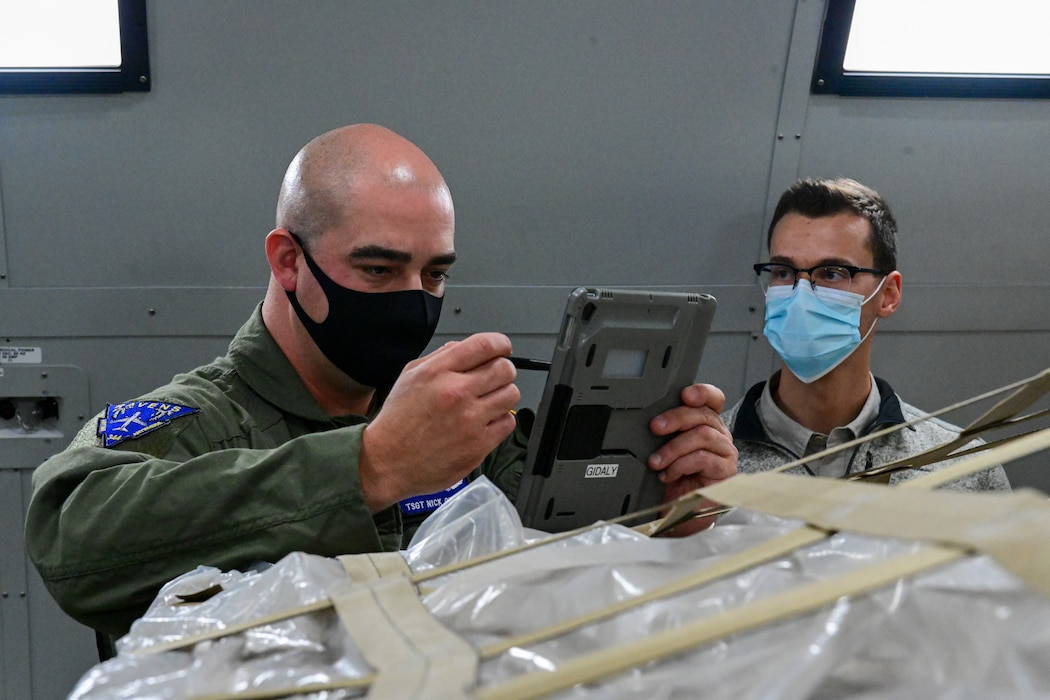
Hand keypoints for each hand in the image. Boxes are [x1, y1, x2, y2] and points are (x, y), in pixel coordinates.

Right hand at [359, 332, 519, 511]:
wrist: (387, 462)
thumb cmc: (398, 421)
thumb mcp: (410, 376)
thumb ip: (440, 357)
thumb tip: (465, 347)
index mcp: (438, 372)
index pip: (486, 345)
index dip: (501, 343)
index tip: (502, 349)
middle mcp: (456, 392)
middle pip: (505, 369)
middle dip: (503, 370)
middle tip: (494, 379)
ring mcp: (469, 420)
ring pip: (511, 394)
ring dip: (502, 395)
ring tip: (487, 403)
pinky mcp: (478, 444)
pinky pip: (507, 422)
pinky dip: (499, 421)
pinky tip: (483, 423)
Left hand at [647, 383, 736, 535]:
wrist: (675, 512)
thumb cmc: (671, 480)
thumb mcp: (665, 449)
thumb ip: (665, 431)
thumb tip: (652, 418)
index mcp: (707, 424)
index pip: (713, 400)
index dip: (702, 392)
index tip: (684, 394)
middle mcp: (719, 436)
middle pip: (704, 415)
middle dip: (676, 418)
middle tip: (655, 427)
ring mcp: (725, 453)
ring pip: (702, 435)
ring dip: (674, 447)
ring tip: (656, 461)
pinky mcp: (726, 472)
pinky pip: (703, 458)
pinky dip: (680, 465)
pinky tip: (668, 474)